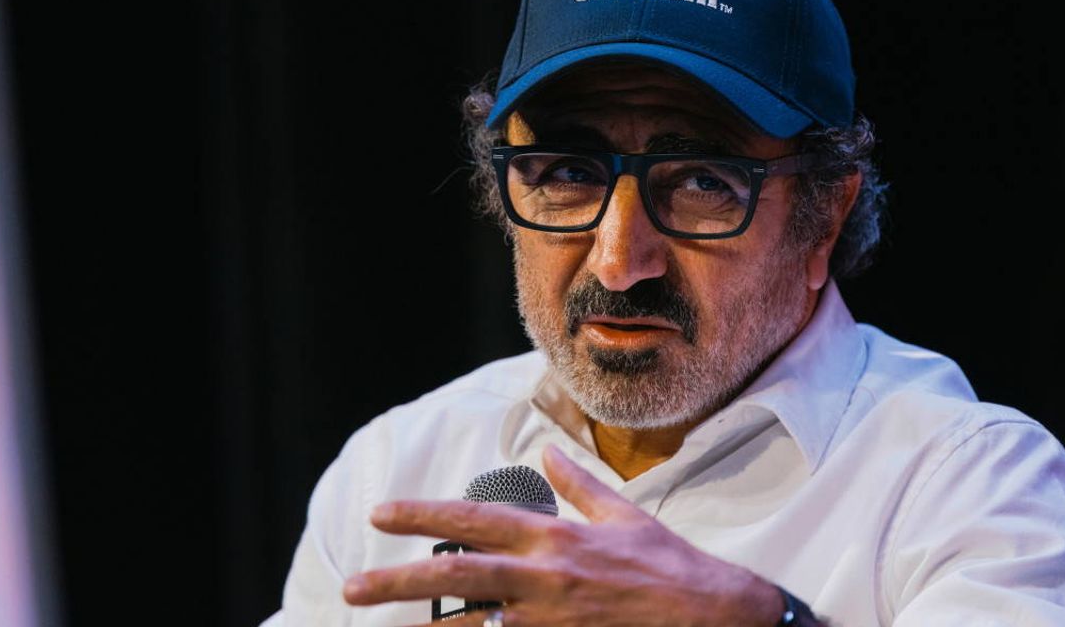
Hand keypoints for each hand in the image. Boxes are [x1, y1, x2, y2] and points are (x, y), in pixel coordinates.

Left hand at [342, 444, 784, 625]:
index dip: (424, 513)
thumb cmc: (668, 565)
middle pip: (458, 576)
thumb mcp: (623, 514)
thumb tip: (550, 453)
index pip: (476, 518)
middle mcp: (544, 578)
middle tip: (353, 588)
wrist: (711, 617)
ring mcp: (550, 622)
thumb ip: (578, 485)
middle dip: (400, 581)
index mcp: (555, 537)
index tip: (382, 513)